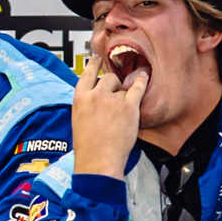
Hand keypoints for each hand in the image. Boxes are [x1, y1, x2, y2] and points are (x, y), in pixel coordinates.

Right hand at [70, 48, 144, 177]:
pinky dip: (141, 82)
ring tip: (123, 107)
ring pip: (122, 87)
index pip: (87, 73)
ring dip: (124, 93)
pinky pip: (137, 88)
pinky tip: (143, 77)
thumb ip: (86, 104)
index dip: (94, 64)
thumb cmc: (87, 147)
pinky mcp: (128, 107)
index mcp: (79, 98)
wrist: (98, 162)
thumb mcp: (78, 120)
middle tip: (115, 96)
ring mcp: (112, 101)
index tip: (97, 59)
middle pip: (108, 78)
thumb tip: (95, 96)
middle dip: (113, 84)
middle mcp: (95, 96)